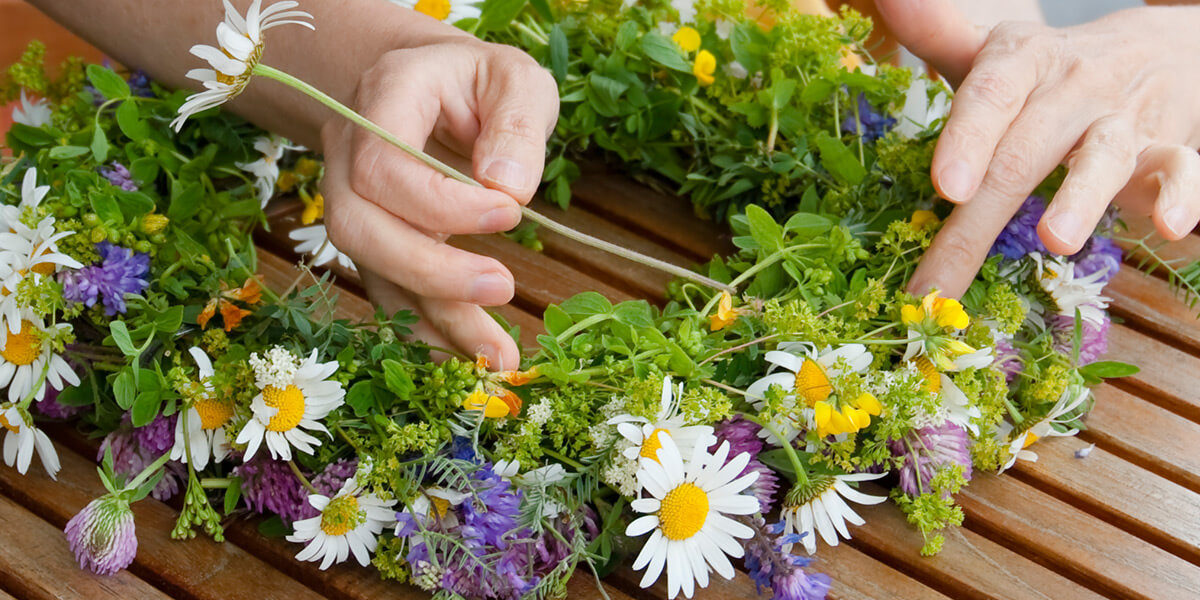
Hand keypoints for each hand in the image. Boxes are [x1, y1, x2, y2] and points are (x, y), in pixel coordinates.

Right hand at [319, 37, 558, 369]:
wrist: (430, 85)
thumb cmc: (477, 83)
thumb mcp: (514, 79)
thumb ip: (517, 124)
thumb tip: (508, 188)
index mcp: (383, 101)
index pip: (385, 165)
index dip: (442, 202)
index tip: (511, 212)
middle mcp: (351, 155)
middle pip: (360, 228)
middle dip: (430, 270)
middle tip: (503, 287)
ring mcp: (354, 202)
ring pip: (373, 271)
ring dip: (434, 319)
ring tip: (498, 357)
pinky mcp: (376, 243)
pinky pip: (388, 293)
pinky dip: (427, 331)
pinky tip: (470, 358)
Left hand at [876, 1, 1199, 295]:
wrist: (1157, 52)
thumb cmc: (1047, 74)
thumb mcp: (994, 54)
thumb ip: (936, 34)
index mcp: (1020, 64)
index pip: (990, 96)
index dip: (967, 139)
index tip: (945, 187)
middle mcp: (1071, 90)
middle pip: (1023, 154)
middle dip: (981, 217)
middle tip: (944, 277)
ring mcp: (1121, 121)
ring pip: (1103, 157)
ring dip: (1081, 198)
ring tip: (1057, 239)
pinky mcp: (1166, 150)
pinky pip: (1179, 169)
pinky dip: (1181, 195)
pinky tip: (1171, 227)